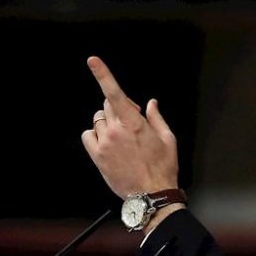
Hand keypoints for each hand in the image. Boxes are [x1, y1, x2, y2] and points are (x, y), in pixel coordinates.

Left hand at [81, 56, 179, 198]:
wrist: (151, 194)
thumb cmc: (163, 167)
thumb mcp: (167, 139)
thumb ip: (156, 117)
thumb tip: (150, 103)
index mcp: (134, 123)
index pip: (115, 93)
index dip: (103, 74)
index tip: (93, 61)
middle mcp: (116, 130)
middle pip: (107, 105)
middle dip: (118, 109)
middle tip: (130, 124)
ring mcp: (104, 143)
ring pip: (98, 120)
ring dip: (107, 123)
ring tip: (120, 138)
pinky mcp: (97, 156)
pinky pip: (88, 135)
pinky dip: (95, 135)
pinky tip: (107, 144)